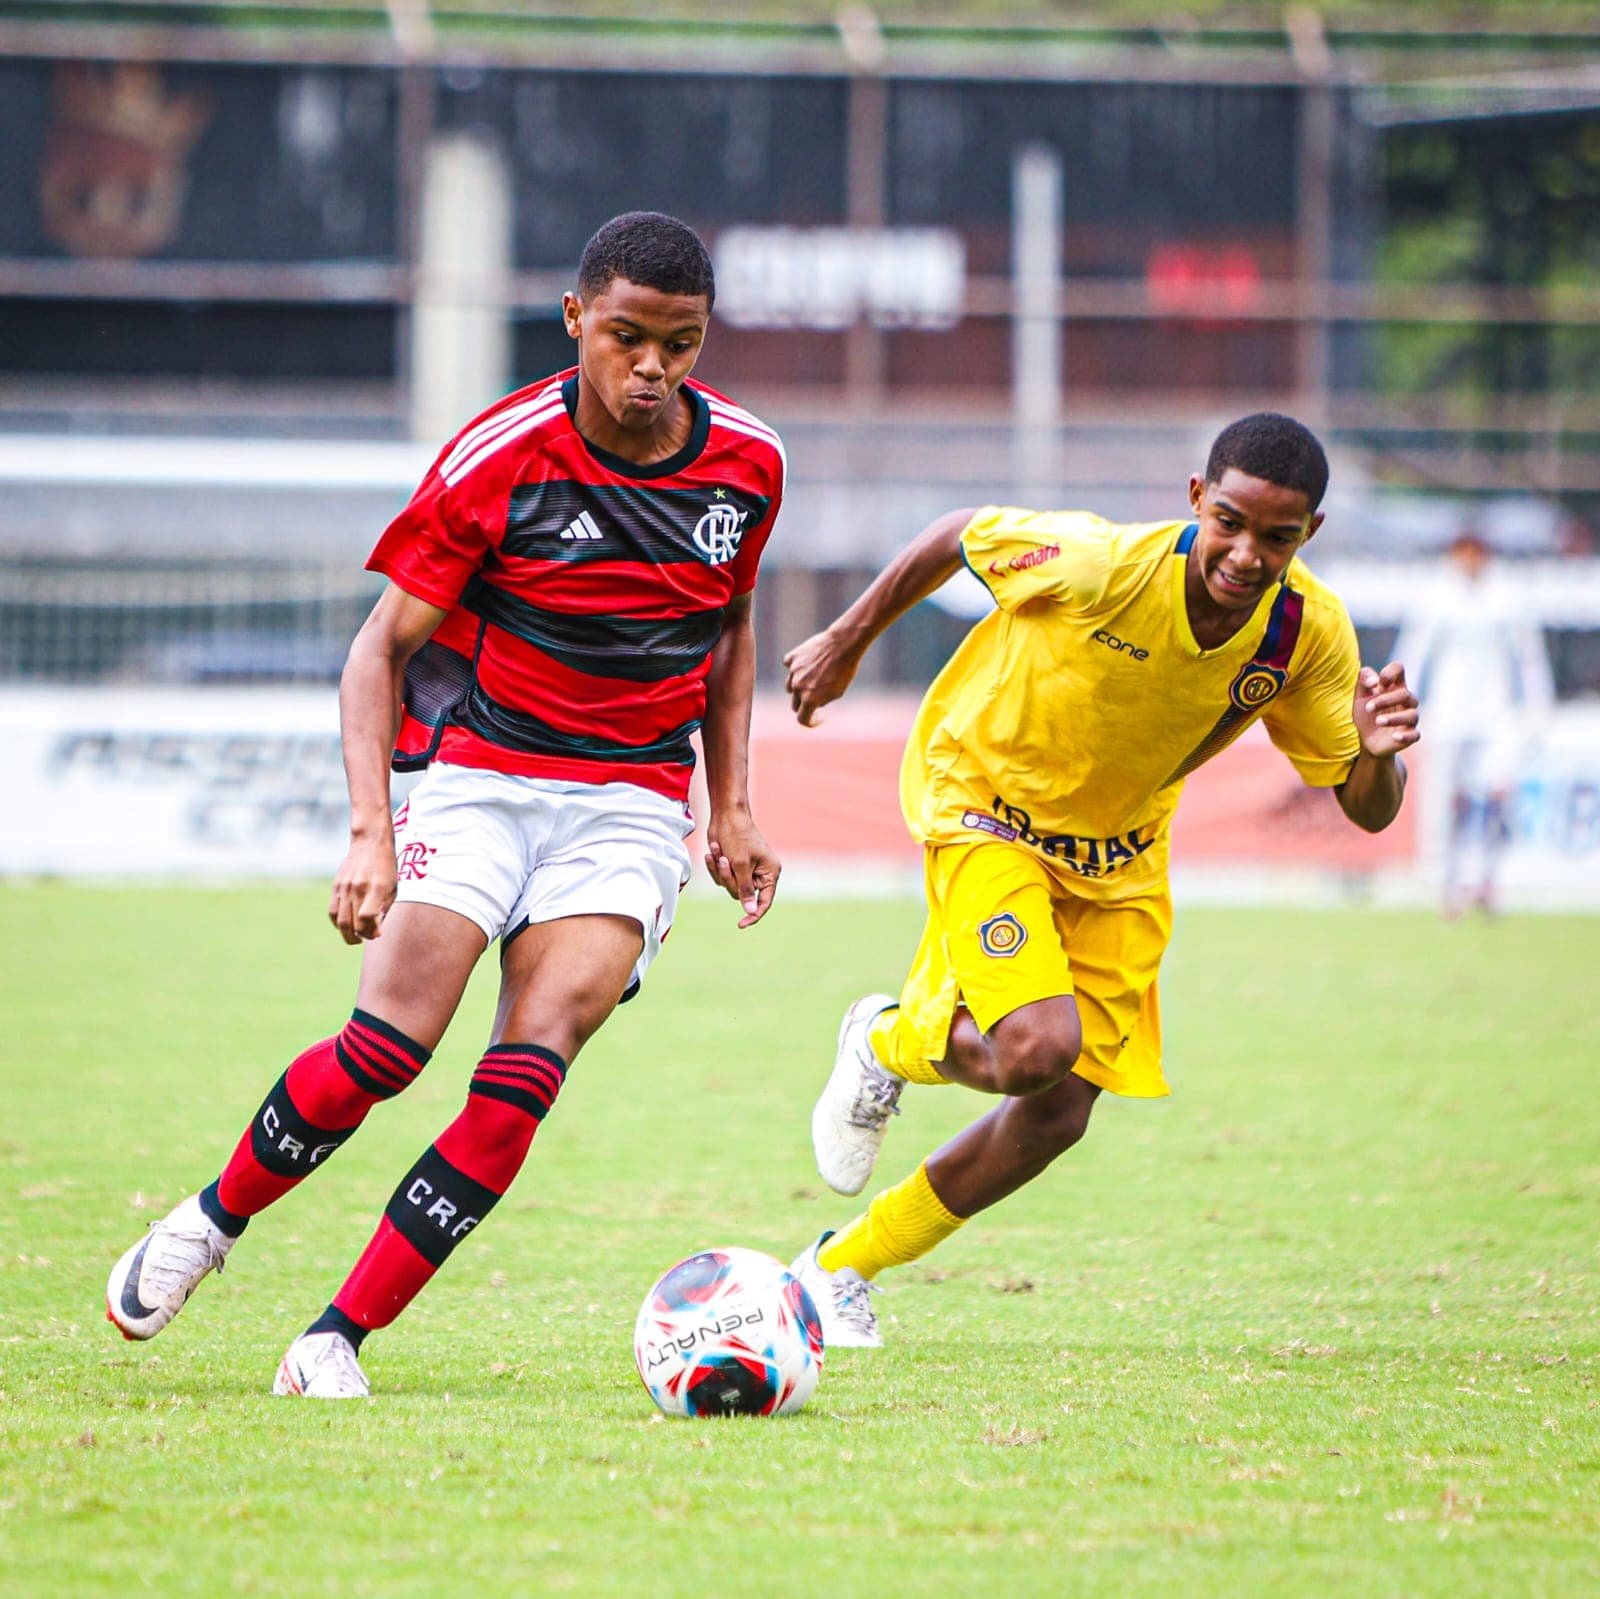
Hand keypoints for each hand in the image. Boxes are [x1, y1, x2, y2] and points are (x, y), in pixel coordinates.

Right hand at [328, 830, 396, 944]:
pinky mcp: (336, 886)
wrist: (370, 842)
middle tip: (366, 938)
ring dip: (347, 934)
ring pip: (340, 920)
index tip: (377, 934)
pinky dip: (337, 923)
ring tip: (355, 938)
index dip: (371, 930)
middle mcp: (358, 888)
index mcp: (376, 887)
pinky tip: (346, 925)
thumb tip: (375, 934)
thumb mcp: (393, 887)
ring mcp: (344, 887)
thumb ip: (383, 910)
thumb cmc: (386, 867)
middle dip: (359, 936)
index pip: (366, 917)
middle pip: (352, 923)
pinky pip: (332, 911)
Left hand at [704, 811, 780, 928]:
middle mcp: (759, 873)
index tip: (741, 924)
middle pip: (742, 895)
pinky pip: (720, 878)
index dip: (753, 914)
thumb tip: (750, 911)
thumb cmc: (737, 836)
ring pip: (728, 887)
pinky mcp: (732, 866)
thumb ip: (745, 889)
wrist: (724, 816)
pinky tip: (713, 852)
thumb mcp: (741, 864)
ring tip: (718, 853)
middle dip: (729, 880)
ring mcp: (745, 870)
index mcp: (770, 872)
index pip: (764, 901)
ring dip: (719, 872)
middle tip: (725, 862)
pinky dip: (714, 867)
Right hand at [783, 627, 861, 727]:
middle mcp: (799, 687)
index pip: (802, 719)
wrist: (843, 644)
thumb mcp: (837, 692)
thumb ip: (822, 701)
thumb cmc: (845, 670)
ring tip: (811, 681)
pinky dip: (795, 667)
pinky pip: (789, 666)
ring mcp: (794, 672)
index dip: (810, 722)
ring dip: (798, 688)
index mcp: (810, 699)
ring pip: (790, 686)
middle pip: (795, 704)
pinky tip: (804, 665)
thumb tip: (813, 703)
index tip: (817, 718)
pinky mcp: (793, 657)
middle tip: (815, 699)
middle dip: (804, 705)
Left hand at [1353, 662, 1419, 758]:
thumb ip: (1363, 681)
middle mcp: (1405, 701)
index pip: (1398, 669)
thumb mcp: (1360, 696)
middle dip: (1385, 700)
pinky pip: (1415, 735)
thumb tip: (1374, 681)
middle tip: (1368, 708)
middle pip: (1404, 695)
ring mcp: (1409, 718)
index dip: (1390, 672)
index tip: (1379, 683)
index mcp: (1393, 686)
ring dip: (1394, 718)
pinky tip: (1395, 736)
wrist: (1366, 739)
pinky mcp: (1409, 735)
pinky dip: (1406, 736)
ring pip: (1411, 715)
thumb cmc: (1366, 713)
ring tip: (1378, 722)